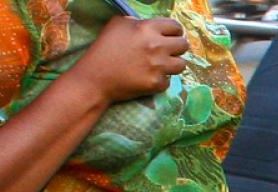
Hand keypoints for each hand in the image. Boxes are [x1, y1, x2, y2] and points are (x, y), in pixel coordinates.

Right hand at [71, 16, 188, 103]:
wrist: (93, 79)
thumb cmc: (102, 49)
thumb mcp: (116, 26)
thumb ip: (136, 22)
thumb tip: (150, 25)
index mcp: (147, 28)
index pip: (176, 27)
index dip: (174, 32)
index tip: (171, 37)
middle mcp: (156, 45)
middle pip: (184, 45)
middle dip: (176, 48)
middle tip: (167, 52)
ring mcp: (157, 66)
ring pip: (182, 64)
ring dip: (173, 65)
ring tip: (161, 65)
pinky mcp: (155, 83)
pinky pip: (168, 81)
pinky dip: (160, 81)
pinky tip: (148, 77)